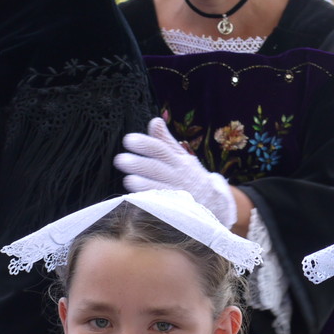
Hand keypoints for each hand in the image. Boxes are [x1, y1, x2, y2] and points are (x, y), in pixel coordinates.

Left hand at [114, 117, 237, 227]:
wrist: (213, 204)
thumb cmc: (190, 177)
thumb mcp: (181, 157)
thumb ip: (166, 141)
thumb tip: (154, 121)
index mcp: (178, 161)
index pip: (161, 149)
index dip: (145, 144)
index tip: (128, 140)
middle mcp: (178, 177)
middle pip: (158, 168)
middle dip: (139, 164)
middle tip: (119, 160)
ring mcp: (178, 195)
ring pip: (160, 189)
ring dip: (144, 185)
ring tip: (127, 180)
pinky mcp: (177, 212)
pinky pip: (164, 208)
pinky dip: (151, 204)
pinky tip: (137, 201)